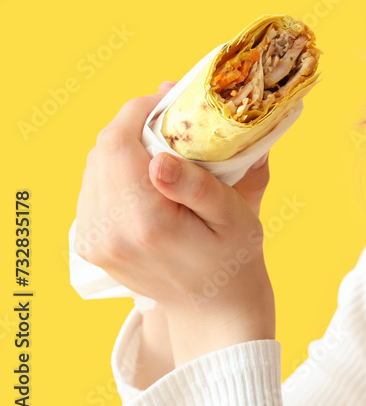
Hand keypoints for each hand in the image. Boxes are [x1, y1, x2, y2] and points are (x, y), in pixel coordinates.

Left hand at [75, 81, 275, 364]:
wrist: (213, 308)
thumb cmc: (234, 259)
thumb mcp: (234, 219)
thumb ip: (198, 186)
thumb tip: (158, 161)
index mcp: (145, 224)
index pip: (118, 143)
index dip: (139, 109)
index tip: (171, 97)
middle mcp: (109, 232)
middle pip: (102, 149)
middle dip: (134, 122)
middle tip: (173, 114)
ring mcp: (94, 239)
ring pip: (95, 165)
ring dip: (125, 144)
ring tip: (163, 141)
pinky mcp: (90, 242)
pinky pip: (94, 186)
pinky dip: (118, 168)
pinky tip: (148, 171)